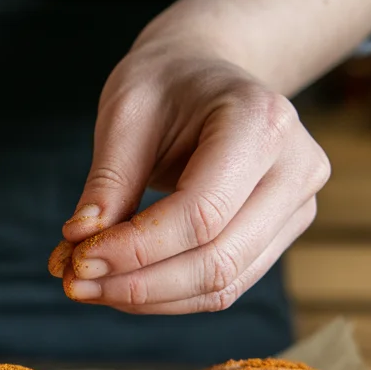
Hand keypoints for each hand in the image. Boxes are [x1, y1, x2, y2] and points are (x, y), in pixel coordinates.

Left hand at [48, 41, 329, 313]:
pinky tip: (119, 284)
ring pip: (223, 284)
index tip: (77, 259)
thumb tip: (79, 245)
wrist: (207, 72)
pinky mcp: (282, 232)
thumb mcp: (126, 112)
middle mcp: (296, 167)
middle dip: (138, 284)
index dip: (136, 249)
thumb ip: (108, 181)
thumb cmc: (166, 83)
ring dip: (148, 297)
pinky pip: (226, 283)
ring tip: (87, 286)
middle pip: (218, 259)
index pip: (201, 213)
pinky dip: (167, 294)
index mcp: (261, 122)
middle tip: (73, 283)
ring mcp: (297, 204)